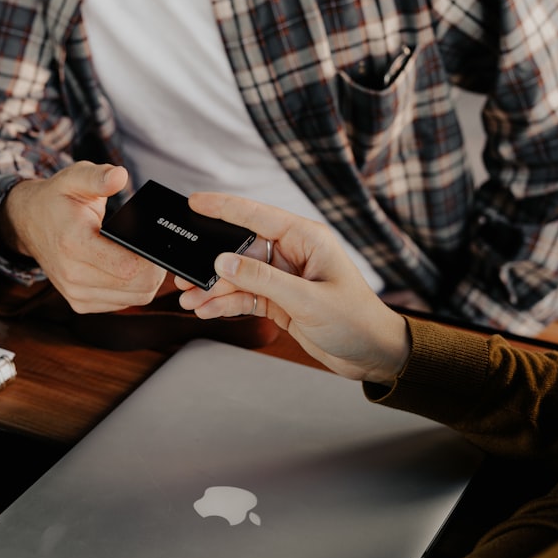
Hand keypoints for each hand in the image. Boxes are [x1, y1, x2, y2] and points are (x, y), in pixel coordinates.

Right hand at [0, 162, 166, 312]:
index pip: (128, 267)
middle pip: (138, 287)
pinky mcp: (80, 303)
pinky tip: (127, 269)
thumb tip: (120, 175)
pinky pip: (121, 304)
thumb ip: (98, 176)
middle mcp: (72, 275)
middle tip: (158, 249)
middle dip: (156, 270)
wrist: (28, 223)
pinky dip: (132, 289)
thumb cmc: (57, 199)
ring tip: (144, 257)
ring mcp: (76, 293)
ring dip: (147, 281)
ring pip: (134, 299)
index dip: (152, 258)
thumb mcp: (75, 177)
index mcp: (74, 243)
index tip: (158, 243)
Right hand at [176, 193, 409, 384]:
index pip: (257, 215)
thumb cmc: (356, 320)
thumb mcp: (307, 300)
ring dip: (214, 289)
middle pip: (241, 249)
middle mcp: (292, 253)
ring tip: (190, 300)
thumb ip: (263, 280)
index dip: (223, 207)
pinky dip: (225, 303)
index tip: (194, 202)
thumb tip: (224, 262)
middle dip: (211, 263)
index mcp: (306, 239)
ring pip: (239, 276)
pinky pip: (245, 295)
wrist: (373, 355)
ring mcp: (284, 277)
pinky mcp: (279, 300)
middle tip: (184, 273)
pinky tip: (207, 310)